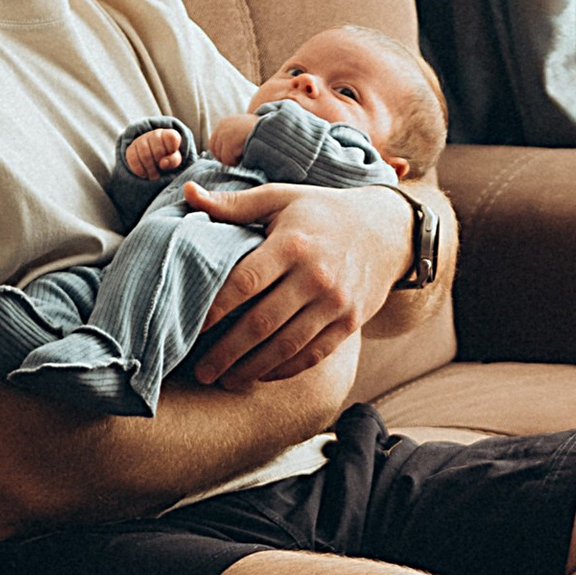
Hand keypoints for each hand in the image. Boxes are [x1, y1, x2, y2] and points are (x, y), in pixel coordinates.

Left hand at [180, 177, 399, 387]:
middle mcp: (316, 276)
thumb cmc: (323, 213)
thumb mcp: (281, 198)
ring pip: (286, 346)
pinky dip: (284, 369)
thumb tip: (188, 194)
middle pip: (262, 323)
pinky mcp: (349, 323)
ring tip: (225, 381)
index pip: (245, 282)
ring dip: (252, 368)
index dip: (215, 308)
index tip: (190, 327)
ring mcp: (335, 303)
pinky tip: (260, 374)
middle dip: (226, 352)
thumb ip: (234, 204)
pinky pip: (312, 354)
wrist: (387, 231)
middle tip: (200, 371)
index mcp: (293, 244)